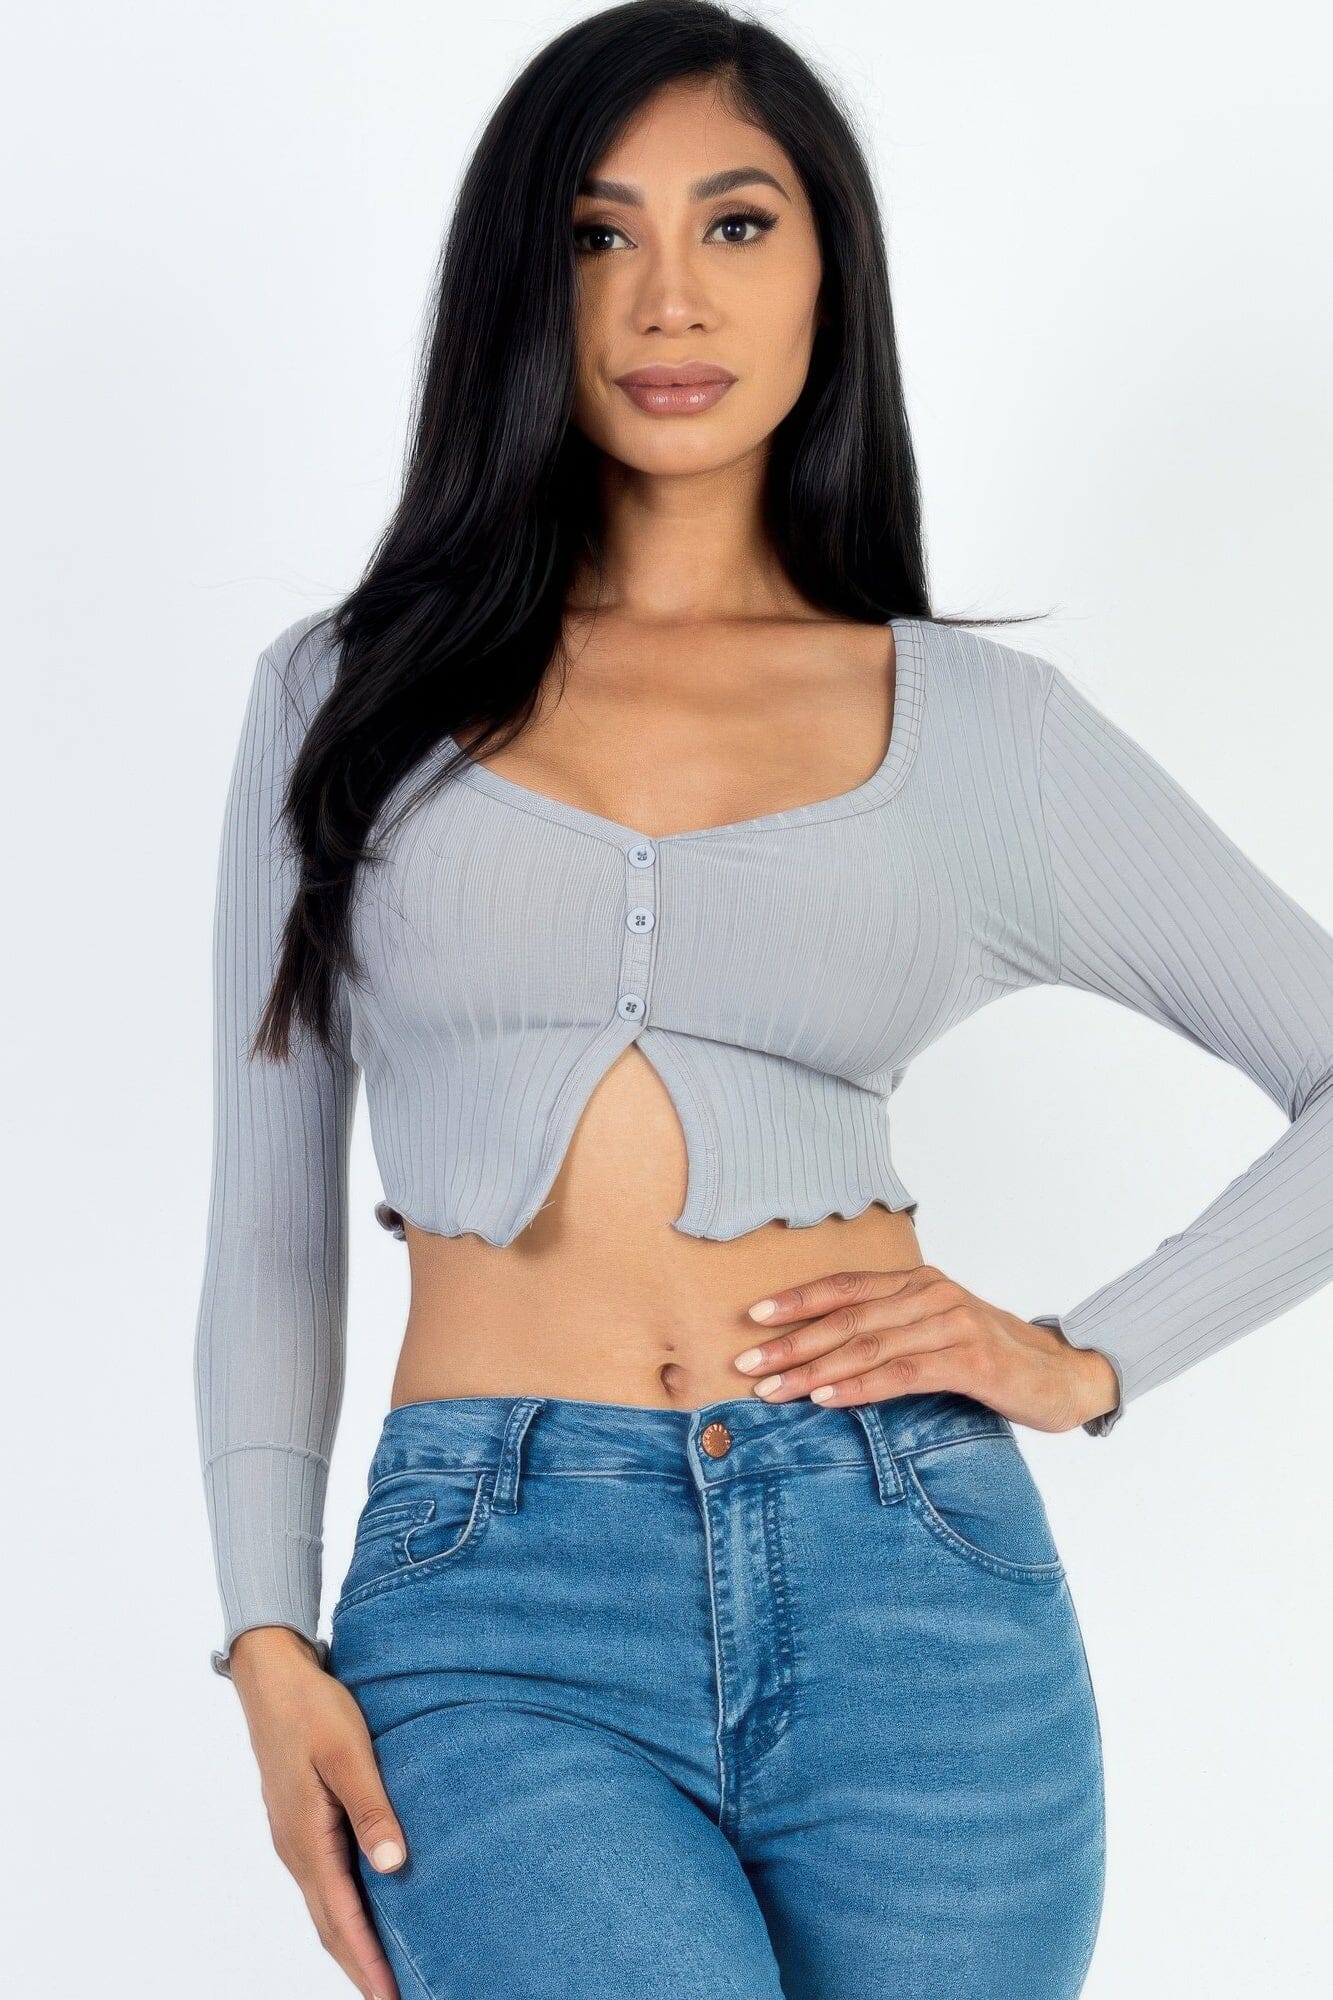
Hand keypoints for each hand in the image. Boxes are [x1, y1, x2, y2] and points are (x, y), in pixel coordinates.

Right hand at [229, 1628, 405, 1999]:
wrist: (272, 1677)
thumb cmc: (313, 1708)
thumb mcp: (349, 1752)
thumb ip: (372, 1808)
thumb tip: (394, 1865)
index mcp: (307, 1840)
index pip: (341, 1921)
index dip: (368, 1965)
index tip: (392, 1999)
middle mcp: (297, 1850)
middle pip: (330, 1928)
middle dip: (361, 1970)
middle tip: (396, 1999)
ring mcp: (295, 1840)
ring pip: (326, 1909)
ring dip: (353, 1946)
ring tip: (386, 1975)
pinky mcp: (300, 1825)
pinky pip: (325, 1884)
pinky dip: (345, 1913)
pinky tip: (367, 1915)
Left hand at [732, 1264, 1119, 1433]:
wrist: (1065, 1376)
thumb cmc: (991, 1358)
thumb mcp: (936, 1333)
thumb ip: (891, 1332)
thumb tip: (822, 1354)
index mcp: (918, 1282)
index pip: (846, 1286)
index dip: (797, 1300)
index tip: (754, 1317)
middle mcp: (931, 1293)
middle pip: (847, 1318)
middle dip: (791, 1342)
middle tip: (747, 1363)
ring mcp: (953, 1323)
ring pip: (868, 1345)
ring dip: (814, 1369)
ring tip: (774, 1388)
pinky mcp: (971, 1359)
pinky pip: (903, 1372)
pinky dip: (860, 1385)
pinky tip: (827, 1397)